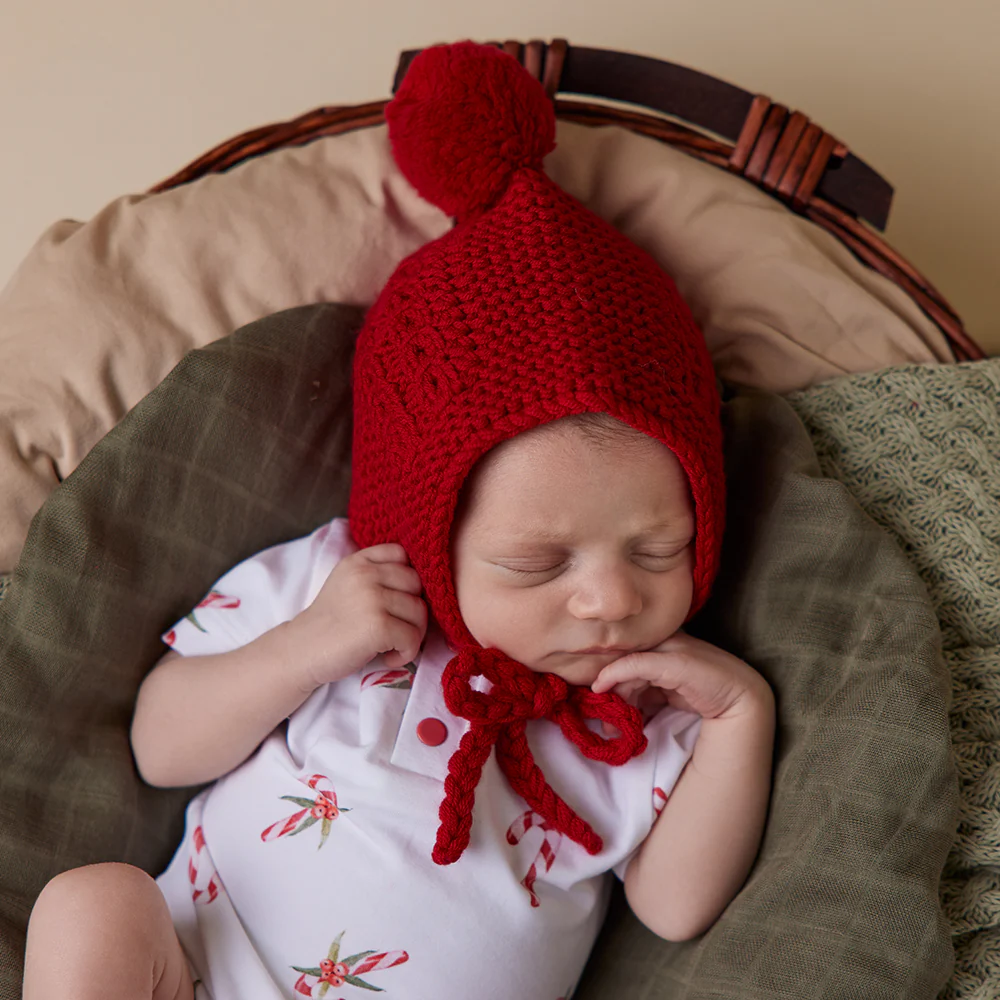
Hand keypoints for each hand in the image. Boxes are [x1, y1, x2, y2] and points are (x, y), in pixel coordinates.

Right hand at [290, 543, 427, 690]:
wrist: (302, 652)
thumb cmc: (331, 623)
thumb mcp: (348, 584)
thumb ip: (377, 574)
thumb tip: (426, 581)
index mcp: (359, 561)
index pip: (402, 555)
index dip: (405, 580)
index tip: (393, 601)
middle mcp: (366, 574)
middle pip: (417, 584)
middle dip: (412, 609)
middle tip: (395, 628)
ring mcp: (372, 599)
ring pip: (420, 612)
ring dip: (412, 634)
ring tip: (390, 644)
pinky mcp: (378, 626)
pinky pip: (413, 637)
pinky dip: (407, 652)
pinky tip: (388, 656)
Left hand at [591, 631, 771, 722]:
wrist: (740, 701)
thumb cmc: (703, 697)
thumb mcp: (664, 695)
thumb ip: (642, 693)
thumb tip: (609, 702)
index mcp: (662, 644)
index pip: (627, 655)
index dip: (609, 676)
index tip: (597, 700)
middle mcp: (665, 640)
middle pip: (624, 658)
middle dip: (610, 688)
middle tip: (603, 719)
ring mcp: (671, 647)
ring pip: (627, 663)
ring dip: (614, 692)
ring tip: (612, 723)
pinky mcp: (675, 659)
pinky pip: (636, 664)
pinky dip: (615, 674)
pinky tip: (601, 687)